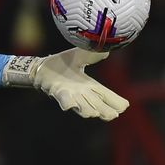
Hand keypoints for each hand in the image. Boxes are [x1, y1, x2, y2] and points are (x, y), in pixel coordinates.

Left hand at [2, 48, 128, 120]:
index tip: (123, 106)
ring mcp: (71, 95)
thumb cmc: (61, 64)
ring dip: (89, 110)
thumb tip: (107, 50)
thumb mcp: (79, 56)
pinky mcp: (58, 93)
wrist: (41, 68)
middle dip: (106, 112)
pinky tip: (71, 105)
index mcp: (91, 86)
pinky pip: (65, 102)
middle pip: (100, 108)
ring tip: (94, 112)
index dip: (117, 103)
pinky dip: (69, 104)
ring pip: (85, 109)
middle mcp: (83, 94)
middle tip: (112, 115)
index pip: (109, 98)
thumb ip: (93, 54)